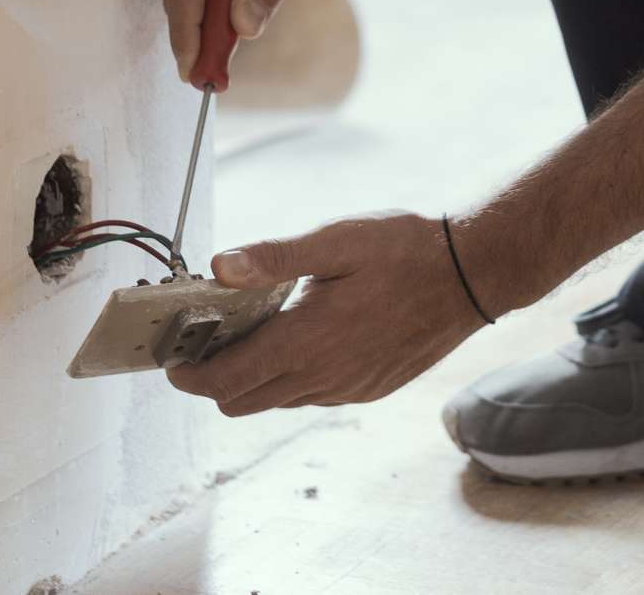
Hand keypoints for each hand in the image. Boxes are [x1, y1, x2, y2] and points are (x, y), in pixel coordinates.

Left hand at [166, 213, 488, 414]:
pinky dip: (291, 378)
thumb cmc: (405, 250)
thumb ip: (274, 258)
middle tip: (208, 340)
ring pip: (276, 402)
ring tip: (254, 333)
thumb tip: (218, 267)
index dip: (188, 375)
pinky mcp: (367, 390)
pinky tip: (303, 338)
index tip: (172, 358)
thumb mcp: (336, 241)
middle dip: (214, 379)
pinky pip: (311, 396)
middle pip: (241, 401)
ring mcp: (346, 388)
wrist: (472, 276)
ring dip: (253, 379)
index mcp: (307, 340)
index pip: (226, 378)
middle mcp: (322, 376)